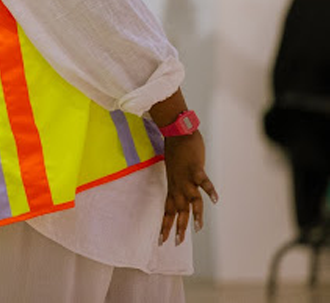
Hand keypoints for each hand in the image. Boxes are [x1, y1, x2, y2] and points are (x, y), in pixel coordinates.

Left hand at [160, 131, 218, 245]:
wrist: (176, 132)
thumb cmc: (176, 151)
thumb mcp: (174, 172)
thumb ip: (179, 185)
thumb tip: (184, 196)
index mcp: (173, 187)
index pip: (168, 210)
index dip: (165, 225)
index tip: (161, 241)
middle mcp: (178, 185)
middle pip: (178, 210)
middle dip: (177, 227)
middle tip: (176, 243)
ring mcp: (186, 178)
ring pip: (191, 200)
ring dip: (194, 214)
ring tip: (197, 228)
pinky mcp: (195, 168)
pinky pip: (203, 181)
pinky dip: (209, 190)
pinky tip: (215, 200)